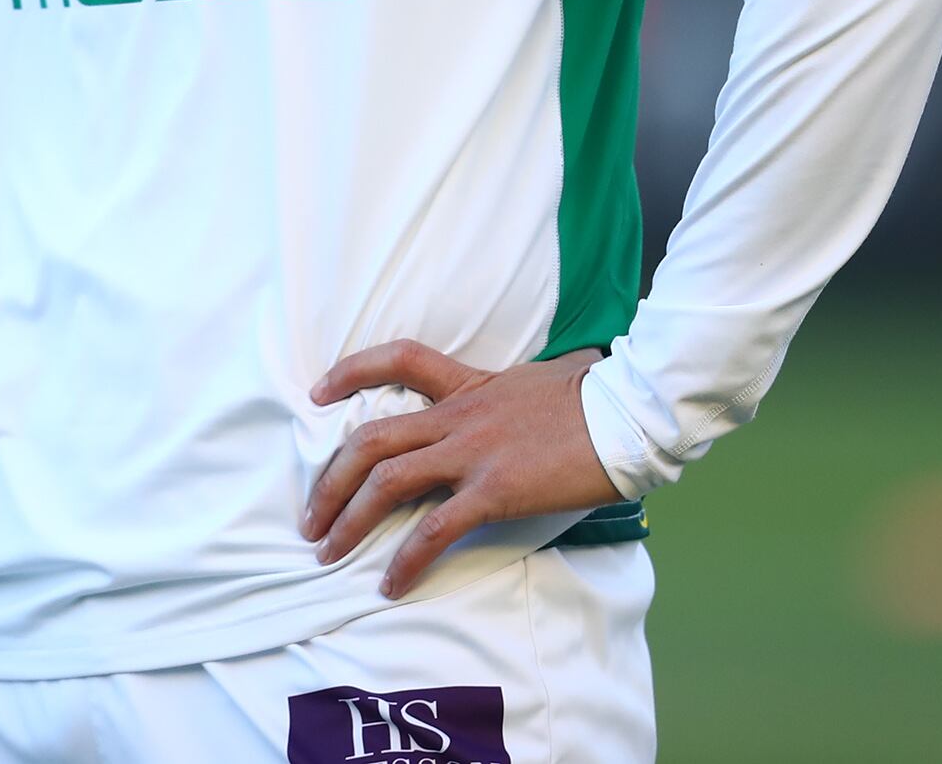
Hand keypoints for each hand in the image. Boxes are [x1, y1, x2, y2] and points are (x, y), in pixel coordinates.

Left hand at [299, 341, 621, 598]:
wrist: (631, 415)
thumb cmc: (597, 399)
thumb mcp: (544, 379)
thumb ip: (516, 388)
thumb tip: (532, 386)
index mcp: (471, 385)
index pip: (398, 360)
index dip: (351, 371)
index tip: (318, 392)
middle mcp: (461, 416)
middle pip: (371, 438)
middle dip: (330, 479)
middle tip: (311, 516)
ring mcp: (473, 452)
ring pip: (387, 481)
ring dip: (349, 519)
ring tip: (328, 551)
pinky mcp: (494, 490)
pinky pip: (433, 529)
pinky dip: (405, 559)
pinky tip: (391, 582)